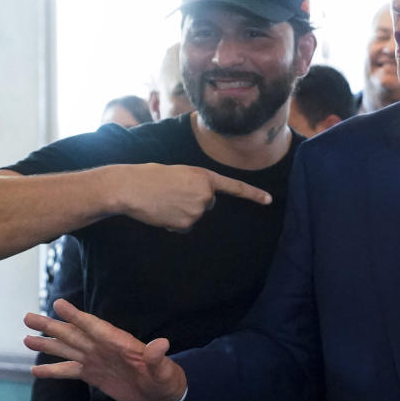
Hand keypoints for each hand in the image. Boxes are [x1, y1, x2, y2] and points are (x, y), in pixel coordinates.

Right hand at [24, 299, 186, 400]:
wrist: (161, 392)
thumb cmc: (164, 378)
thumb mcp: (163, 370)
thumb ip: (157, 358)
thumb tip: (161, 344)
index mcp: (118, 342)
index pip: (94, 326)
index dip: (77, 316)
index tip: (59, 304)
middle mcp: (102, 348)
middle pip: (73, 334)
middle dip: (51, 326)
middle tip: (28, 317)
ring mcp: (96, 360)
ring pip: (67, 349)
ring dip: (47, 344)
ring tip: (25, 337)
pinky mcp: (93, 374)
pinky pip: (69, 371)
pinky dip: (52, 370)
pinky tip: (35, 369)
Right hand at [115, 163, 271, 231]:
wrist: (131, 187)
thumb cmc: (150, 176)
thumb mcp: (179, 173)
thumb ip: (195, 184)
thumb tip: (198, 203)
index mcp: (204, 176)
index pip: (234, 187)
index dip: (253, 194)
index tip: (269, 200)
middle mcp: (206, 194)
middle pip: (208, 204)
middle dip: (194, 201)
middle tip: (172, 193)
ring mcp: (197, 210)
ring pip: (195, 217)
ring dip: (182, 213)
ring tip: (164, 202)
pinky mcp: (186, 224)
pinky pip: (184, 227)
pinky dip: (174, 223)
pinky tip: (162, 213)